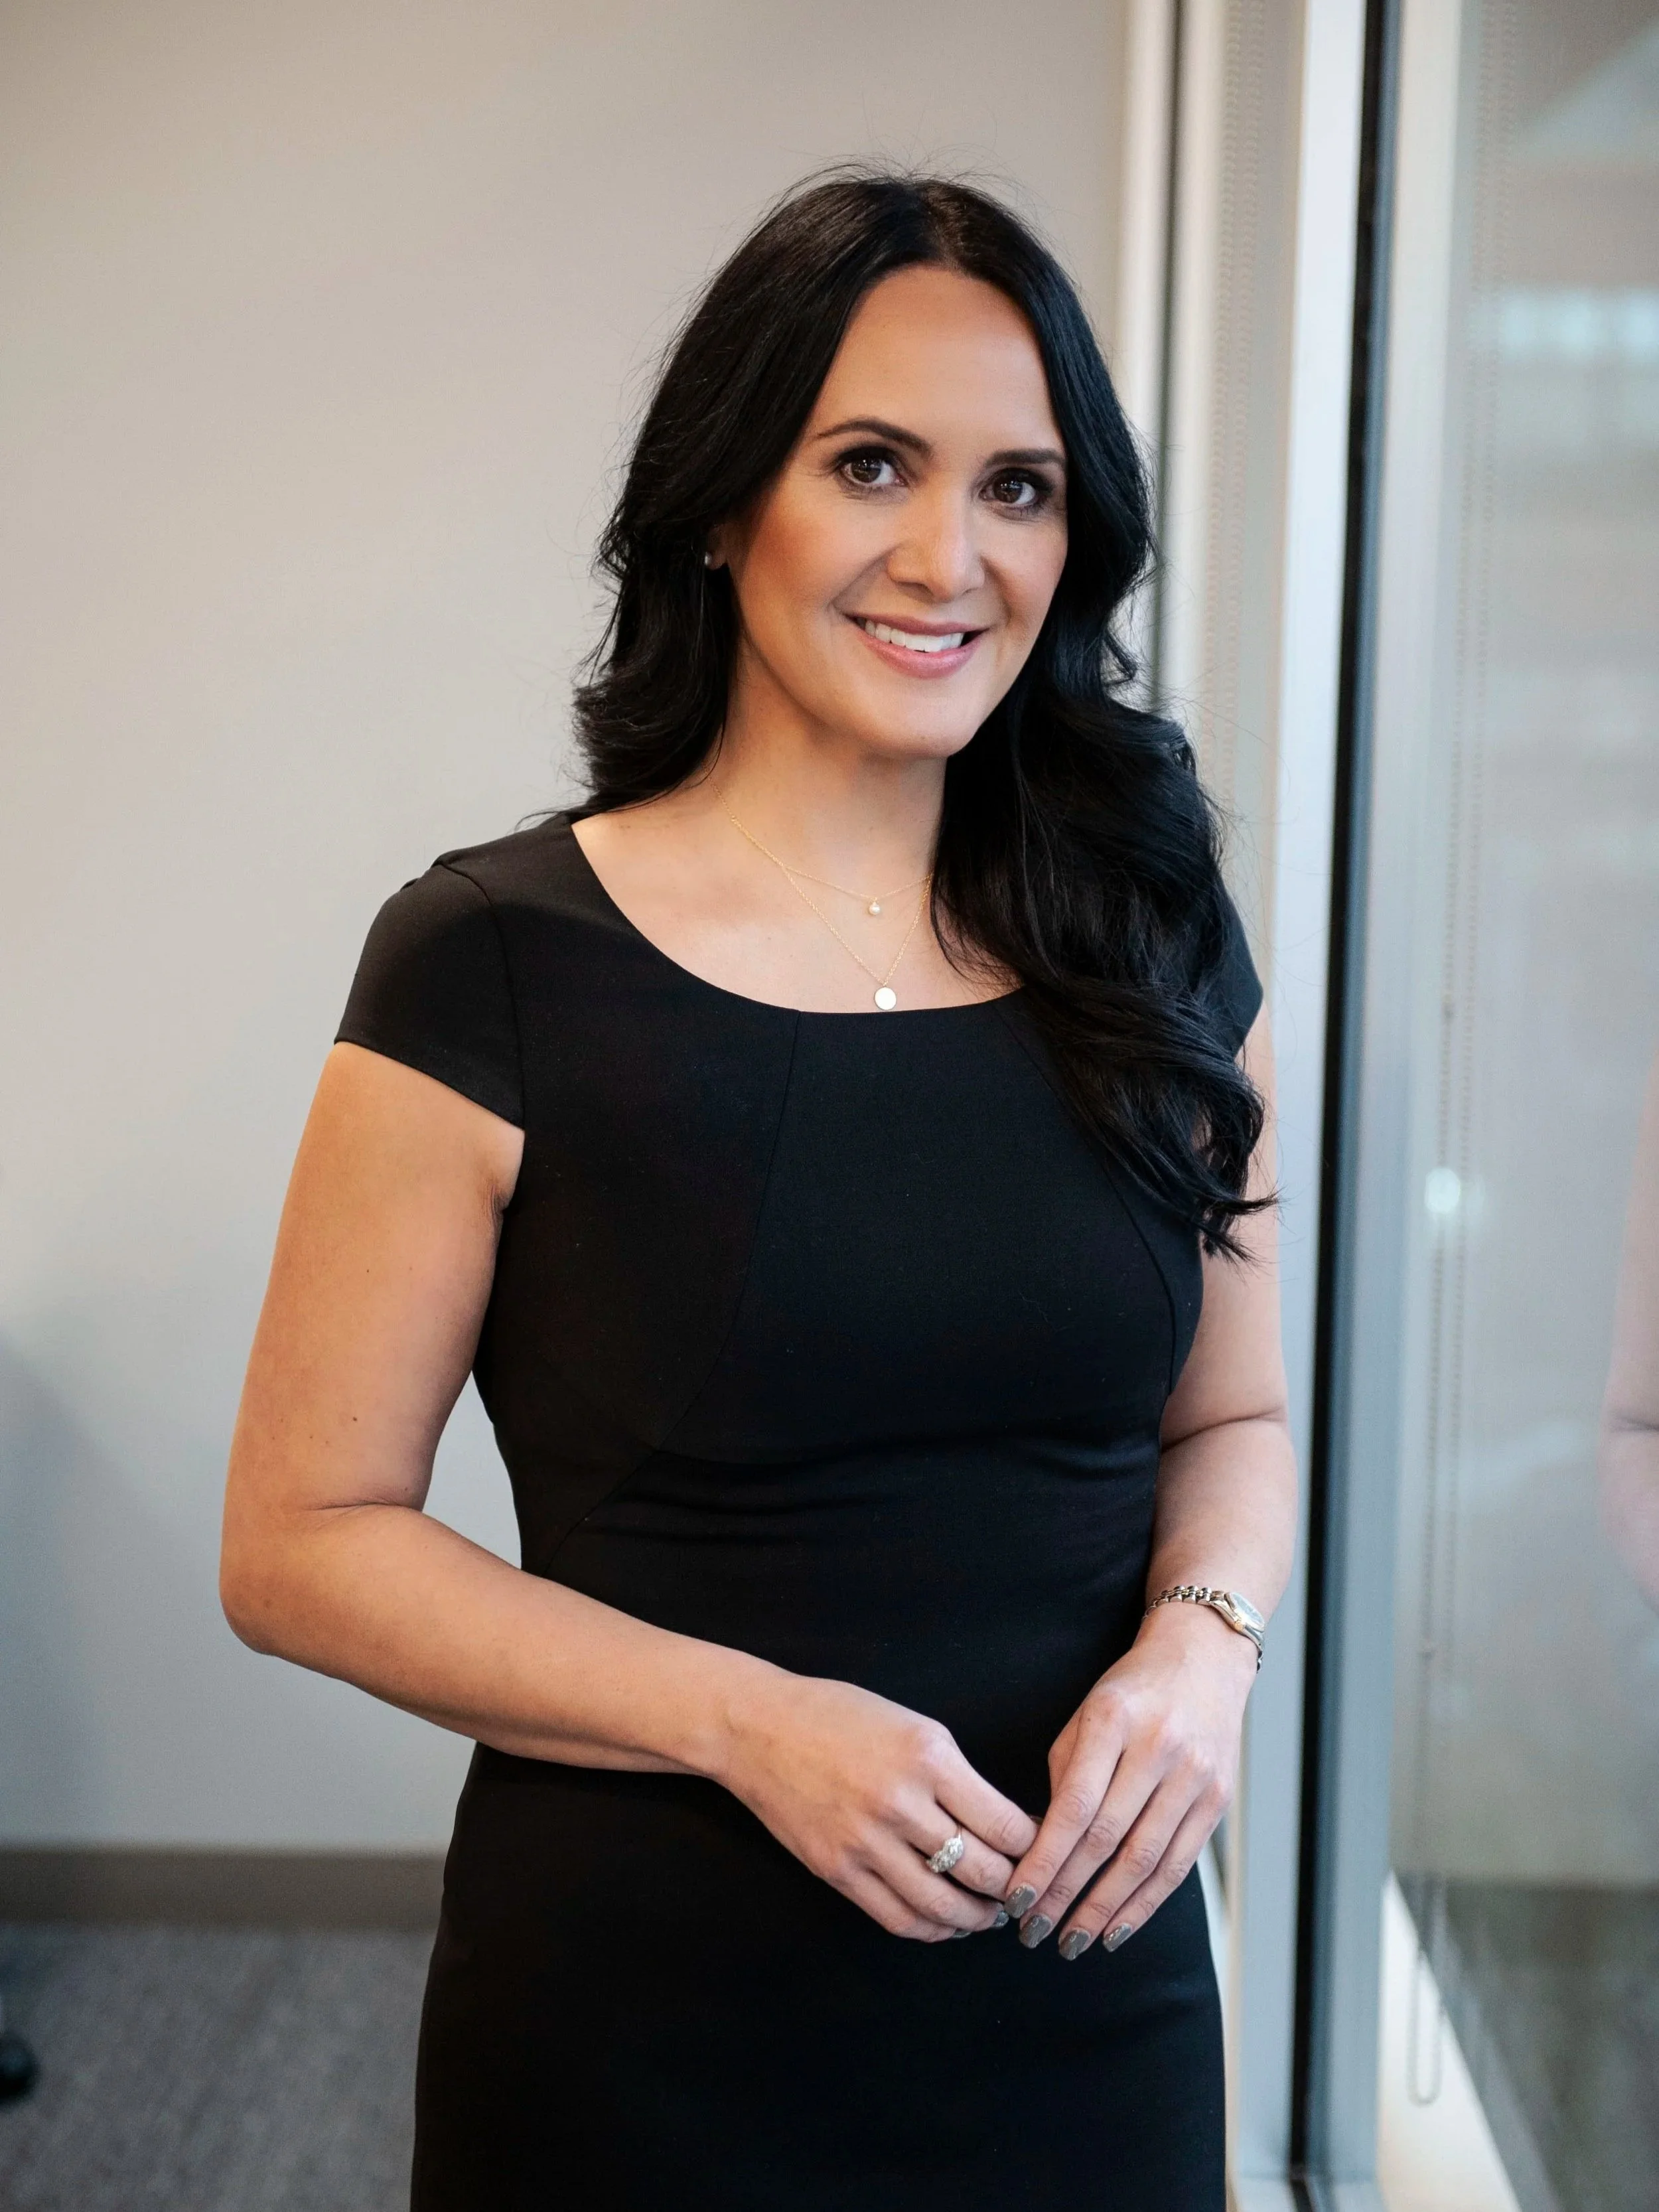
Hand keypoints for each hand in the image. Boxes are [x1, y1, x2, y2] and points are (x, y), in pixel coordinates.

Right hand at [717, 1668, 1038, 1940]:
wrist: (759, 1728)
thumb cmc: (841, 1716)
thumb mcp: (914, 1726)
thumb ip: (958, 1776)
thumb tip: (1007, 1827)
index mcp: (929, 1757)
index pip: (1007, 1824)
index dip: (1036, 1846)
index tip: (1043, 1850)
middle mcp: (901, 1802)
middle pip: (984, 1871)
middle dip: (1014, 1888)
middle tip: (1025, 1889)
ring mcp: (866, 1842)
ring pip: (944, 1904)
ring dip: (978, 1918)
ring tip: (992, 1914)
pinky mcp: (837, 1870)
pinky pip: (898, 1918)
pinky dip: (933, 1929)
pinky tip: (948, 1923)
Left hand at [1002, 1605, 1255, 1957]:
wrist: (1204, 1660)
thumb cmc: (1130, 1691)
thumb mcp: (1086, 1715)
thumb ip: (1066, 1777)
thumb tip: (1041, 1849)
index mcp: (1113, 1721)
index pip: (1073, 1807)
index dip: (1044, 1860)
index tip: (1015, 1897)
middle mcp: (1159, 1750)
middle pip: (1107, 1840)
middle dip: (1066, 1894)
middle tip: (1034, 1930)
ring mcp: (1194, 1778)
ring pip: (1145, 1861)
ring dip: (1104, 1910)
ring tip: (1071, 1941)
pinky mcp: (1217, 1802)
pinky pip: (1178, 1866)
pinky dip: (1145, 1904)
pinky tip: (1117, 1929)